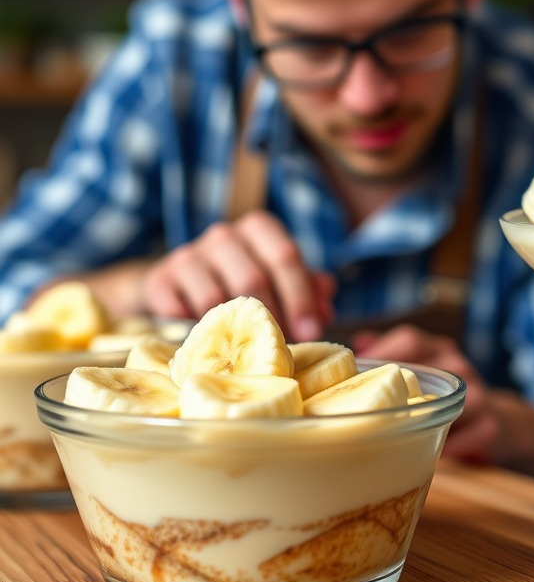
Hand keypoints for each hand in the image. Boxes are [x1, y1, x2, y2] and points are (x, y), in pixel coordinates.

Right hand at [140, 211, 335, 340]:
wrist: (177, 285)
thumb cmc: (239, 281)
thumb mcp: (277, 279)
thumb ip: (306, 288)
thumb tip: (325, 306)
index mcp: (258, 229)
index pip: (285, 256)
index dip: (301, 296)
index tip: (312, 330)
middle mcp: (223, 236)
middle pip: (253, 278)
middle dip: (273, 318)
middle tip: (282, 349)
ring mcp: (188, 256)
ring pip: (217, 299)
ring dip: (234, 332)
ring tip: (247, 352)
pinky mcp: (160, 280)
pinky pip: (180, 312)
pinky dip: (196, 332)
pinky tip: (208, 344)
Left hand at [351, 324, 507, 463]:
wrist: (496, 423)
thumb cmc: (444, 400)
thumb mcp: (422, 373)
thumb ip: (391, 359)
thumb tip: (358, 346)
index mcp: (437, 350)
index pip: (410, 340)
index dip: (380, 353)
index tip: (351, 373)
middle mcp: (459, 366)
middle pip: (429, 368)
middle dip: (394, 389)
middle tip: (362, 410)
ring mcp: (480, 396)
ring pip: (453, 405)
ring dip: (423, 425)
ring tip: (393, 438)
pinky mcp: (490, 427)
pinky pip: (469, 438)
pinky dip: (448, 450)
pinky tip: (429, 458)